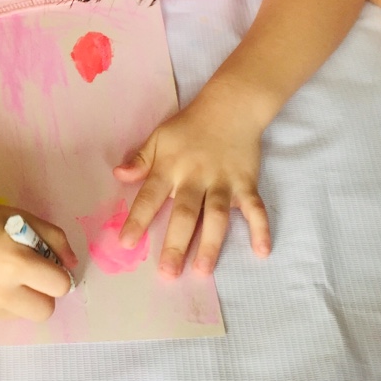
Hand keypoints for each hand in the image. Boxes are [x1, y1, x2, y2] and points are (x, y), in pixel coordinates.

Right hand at [0, 199, 75, 321]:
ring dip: (23, 299)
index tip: (47, 264)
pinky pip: (4, 315)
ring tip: (4, 276)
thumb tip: (72, 265)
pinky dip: (3, 302)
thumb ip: (54, 239)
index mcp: (16, 262)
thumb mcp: (22, 219)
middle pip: (46, 311)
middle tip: (30, 275)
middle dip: (44, 294)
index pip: (61, 285)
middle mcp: (1, 290)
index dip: (58, 274)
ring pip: (25, 315)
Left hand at [113, 100, 270, 278]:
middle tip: (168, 273)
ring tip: (203, 270)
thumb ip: (140, 159)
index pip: (150, 196)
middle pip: (185, 214)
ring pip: (217, 216)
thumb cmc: (190, 126)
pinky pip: (255, 209)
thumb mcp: (159, 137)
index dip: (138, 219)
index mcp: (171, 167)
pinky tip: (262, 252)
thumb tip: (119, 176)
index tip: (126, 243)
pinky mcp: (246, 183)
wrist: (231, 107)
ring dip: (211, 244)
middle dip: (176, 244)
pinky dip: (260, 229)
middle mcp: (196, 177)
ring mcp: (224, 182)